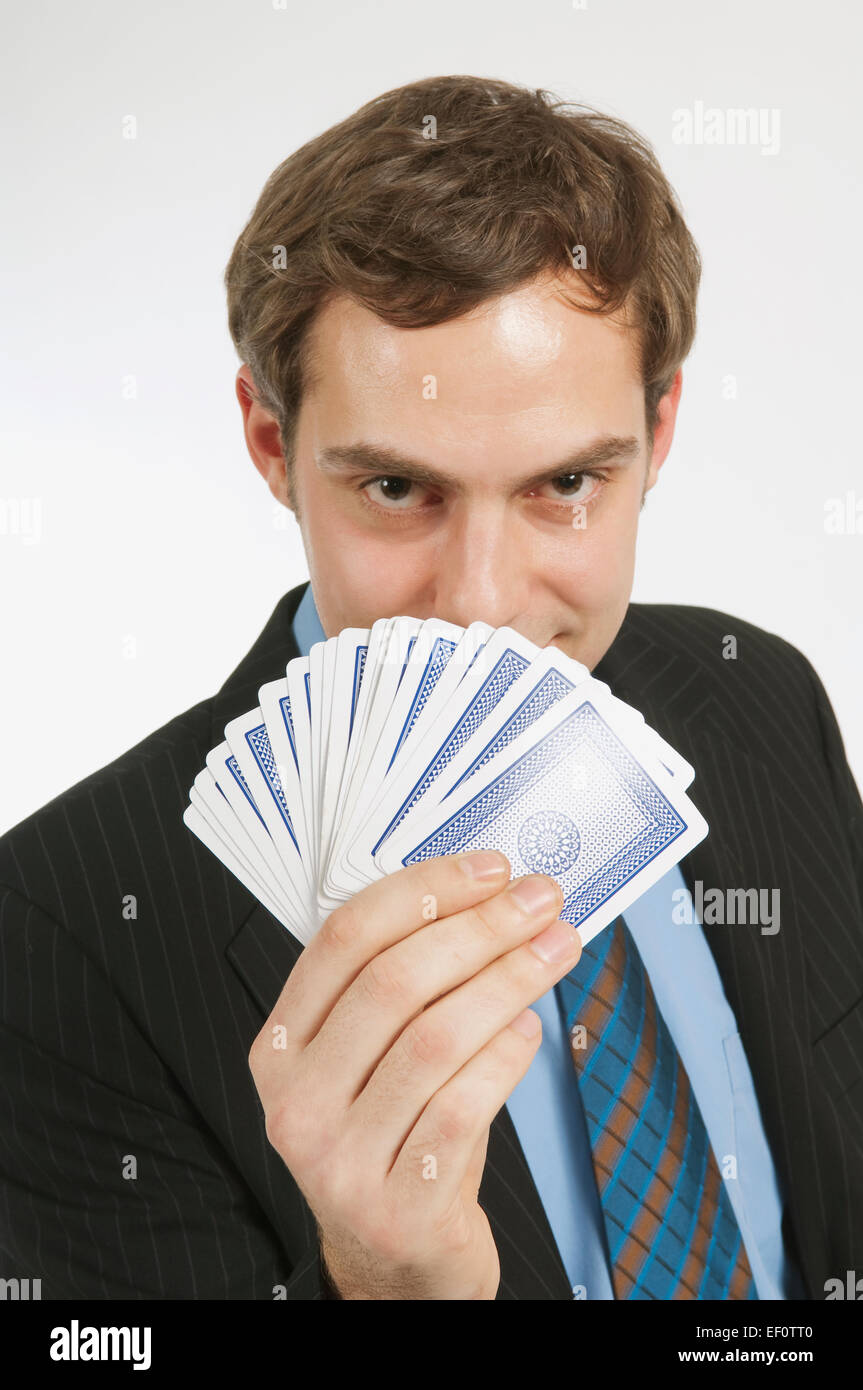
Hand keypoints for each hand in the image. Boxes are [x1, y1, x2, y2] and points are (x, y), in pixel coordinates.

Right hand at [248, 850, 581, 1299]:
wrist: (393, 1259)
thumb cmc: (393, 1134)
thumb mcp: (370, 1059)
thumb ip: (401, 986)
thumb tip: (489, 893)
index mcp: (281, 1044)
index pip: (343, 939)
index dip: (423, 890)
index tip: (489, 868)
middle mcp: (297, 1100)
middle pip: (393, 982)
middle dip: (480, 928)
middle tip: (540, 902)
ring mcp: (342, 1159)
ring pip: (435, 1040)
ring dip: (508, 981)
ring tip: (555, 951)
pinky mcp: (401, 1206)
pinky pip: (464, 1107)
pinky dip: (505, 1057)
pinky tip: (528, 1029)